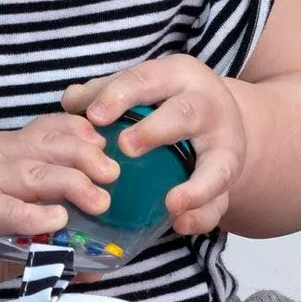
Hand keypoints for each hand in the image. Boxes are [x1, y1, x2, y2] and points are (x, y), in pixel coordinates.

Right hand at [0, 114, 116, 294]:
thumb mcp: (16, 220)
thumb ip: (52, 230)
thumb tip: (99, 259)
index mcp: (7, 147)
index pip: (50, 127)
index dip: (82, 133)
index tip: (107, 147)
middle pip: (50, 145)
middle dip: (87, 157)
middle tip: (113, 174)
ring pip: (36, 172)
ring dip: (73, 184)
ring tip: (99, 201)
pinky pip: (11, 209)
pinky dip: (37, 214)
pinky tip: (57, 221)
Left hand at [64, 57, 248, 236]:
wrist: (222, 117)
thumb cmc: (168, 100)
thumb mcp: (144, 86)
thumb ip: (105, 92)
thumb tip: (72, 101)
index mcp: (179, 77)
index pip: (147, 80)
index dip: (120, 96)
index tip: (94, 116)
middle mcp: (208, 107)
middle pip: (186, 115)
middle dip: (157, 131)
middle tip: (125, 147)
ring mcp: (224, 145)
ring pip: (218, 165)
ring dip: (195, 187)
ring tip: (170, 203)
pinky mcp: (228, 179)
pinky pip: (220, 201)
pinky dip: (201, 215)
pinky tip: (179, 224)